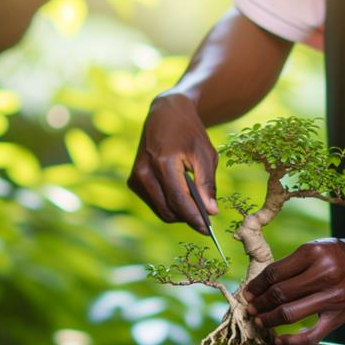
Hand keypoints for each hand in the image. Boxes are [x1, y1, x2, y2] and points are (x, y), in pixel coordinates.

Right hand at [128, 93, 217, 234]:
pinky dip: (169, 204)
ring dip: (179, 212)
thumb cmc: (189, 132)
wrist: (165, 114)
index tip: (208, 230)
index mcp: (163, 162)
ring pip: (161, 210)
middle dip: (188, 217)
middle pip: (169, 209)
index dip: (194, 218)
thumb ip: (207, 183)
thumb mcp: (205, 153)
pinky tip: (178, 190)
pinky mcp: (133, 181)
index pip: (179, 200)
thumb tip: (211, 212)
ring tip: (193, 199)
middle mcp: (144, 172)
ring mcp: (136, 177)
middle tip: (205, 215)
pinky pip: (154, 203)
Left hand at [245, 234, 344, 344]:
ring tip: (260, 320)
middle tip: (250, 308)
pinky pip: (311, 335)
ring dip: (268, 319)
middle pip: (279, 293)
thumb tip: (261, 284)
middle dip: (259, 303)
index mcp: (312, 253)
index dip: (256, 285)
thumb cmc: (340, 255)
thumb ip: (292, 264)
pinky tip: (278, 339)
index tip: (248, 292)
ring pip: (289, 313)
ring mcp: (332, 297)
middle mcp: (323, 274)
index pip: (274, 273)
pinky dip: (291, 341)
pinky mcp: (340, 316)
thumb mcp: (316, 248)